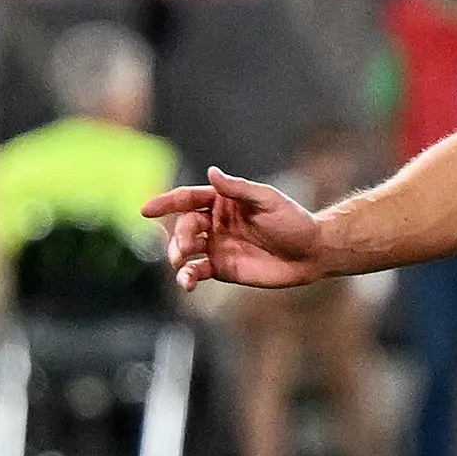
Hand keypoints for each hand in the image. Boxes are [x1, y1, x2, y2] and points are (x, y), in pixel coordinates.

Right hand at [147, 167, 332, 289]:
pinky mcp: (221, 268)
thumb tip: (211, 172)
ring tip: (179, 264)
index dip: (166, 202)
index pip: (188, 199)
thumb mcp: (266, 200)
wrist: (309, 253)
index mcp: (222, 201)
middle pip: (185, 226)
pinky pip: (196, 272)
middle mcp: (214, 222)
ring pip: (185, 250)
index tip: (146, 209)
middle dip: (179, 236)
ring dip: (177, 256)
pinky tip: (186, 283)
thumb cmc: (291, 221)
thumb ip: (237, 189)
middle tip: (183, 247)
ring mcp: (216, 246)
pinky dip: (187, 277)